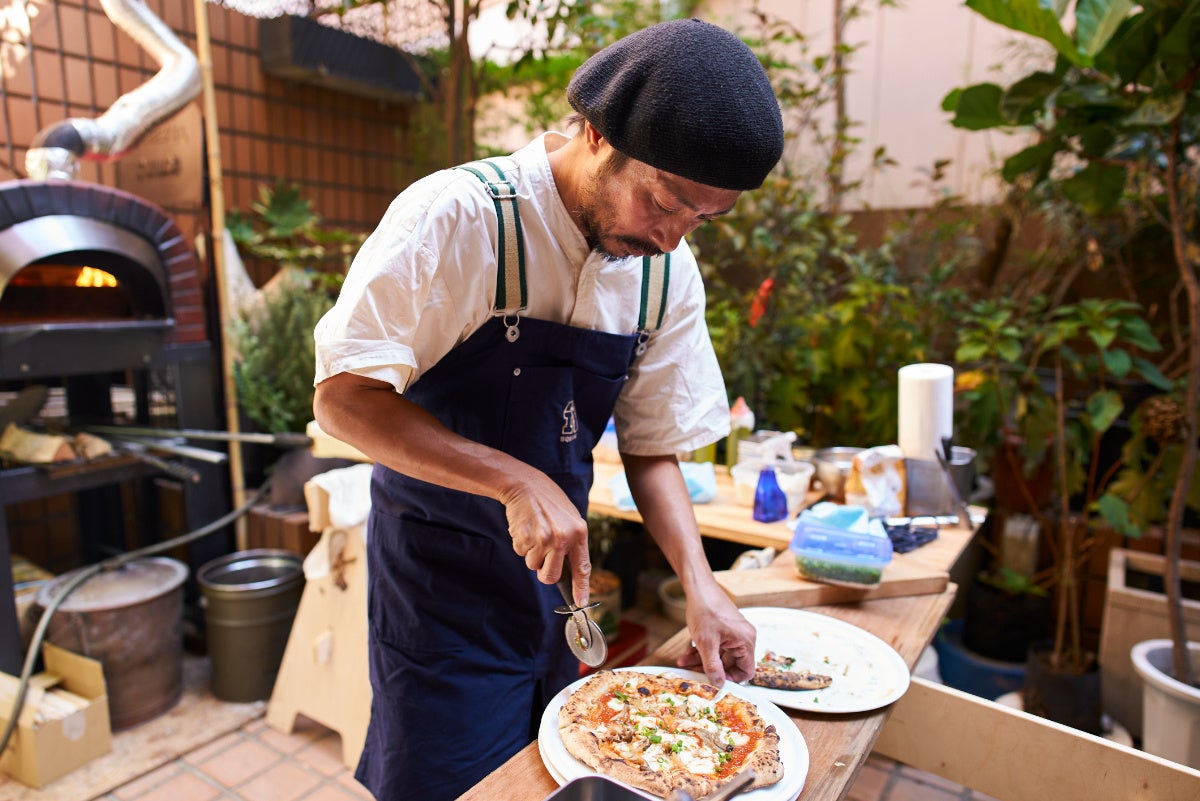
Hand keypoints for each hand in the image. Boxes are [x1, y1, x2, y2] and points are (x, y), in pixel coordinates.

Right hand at [500, 469, 591, 604]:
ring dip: (532, 554)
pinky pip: (521, 553)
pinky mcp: (524, 538)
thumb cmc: (550, 502)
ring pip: (533, 565)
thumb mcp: (570, 519)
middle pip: (551, 576)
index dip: (581, 588)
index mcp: (579, 533)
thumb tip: (570, 572)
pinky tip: (526, 527)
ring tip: (536, 532)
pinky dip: (522, 544)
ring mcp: (542, 539)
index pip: (582, 568)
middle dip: (545, 573)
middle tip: (543, 558)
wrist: (526, 485)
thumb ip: (572, 543)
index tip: (580, 603)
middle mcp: (562, 539)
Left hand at [674, 581, 756, 685]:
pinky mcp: (724, 630)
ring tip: (684, 662)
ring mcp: (734, 633)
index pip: (747, 671)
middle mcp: (743, 638)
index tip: (715, 681)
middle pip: (731, 664)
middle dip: (711, 669)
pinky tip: (687, 653)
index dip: (731, 679)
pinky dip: (703, 651)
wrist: (698, 588)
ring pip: (720, 655)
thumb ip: (713, 666)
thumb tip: (719, 684)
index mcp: (746, 641)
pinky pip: (716, 646)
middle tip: (695, 673)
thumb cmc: (705, 609)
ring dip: (702, 660)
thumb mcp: (706, 643)